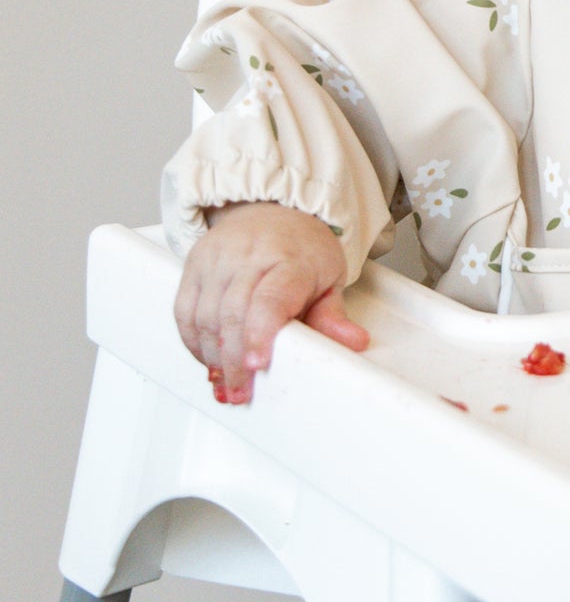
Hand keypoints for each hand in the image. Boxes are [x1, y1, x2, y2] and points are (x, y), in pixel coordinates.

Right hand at [174, 202, 369, 403]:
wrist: (274, 210)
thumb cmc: (302, 250)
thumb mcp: (329, 279)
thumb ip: (333, 316)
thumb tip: (352, 342)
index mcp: (290, 260)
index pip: (270, 299)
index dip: (259, 334)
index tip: (256, 364)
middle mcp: (249, 255)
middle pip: (232, 313)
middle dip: (233, 360)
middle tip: (241, 391)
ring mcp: (218, 258)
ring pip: (205, 315)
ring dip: (212, 357)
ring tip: (225, 384)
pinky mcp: (195, 263)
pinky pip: (184, 310)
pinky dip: (193, 341)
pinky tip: (207, 360)